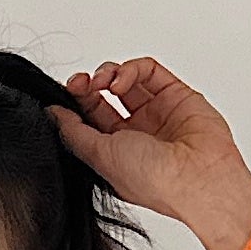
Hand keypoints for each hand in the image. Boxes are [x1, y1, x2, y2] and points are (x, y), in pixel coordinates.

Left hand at [52, 57, 250, 249]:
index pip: (90, 119)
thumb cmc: (154, 180)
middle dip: (89, 86)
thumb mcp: (100, 157)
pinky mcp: (176, 94)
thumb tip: (53, 114)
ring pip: (126, 80)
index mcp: (117, 152)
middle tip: (80, 83)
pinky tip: (121, 80)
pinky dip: (131, 69)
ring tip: (103, 81)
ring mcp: (157, 112)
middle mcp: (137, 132)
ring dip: (108, 74)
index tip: (66, 94)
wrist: (197, 177)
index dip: (76, 103)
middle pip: (105, 97)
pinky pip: (148, 71)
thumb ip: (74, 133)